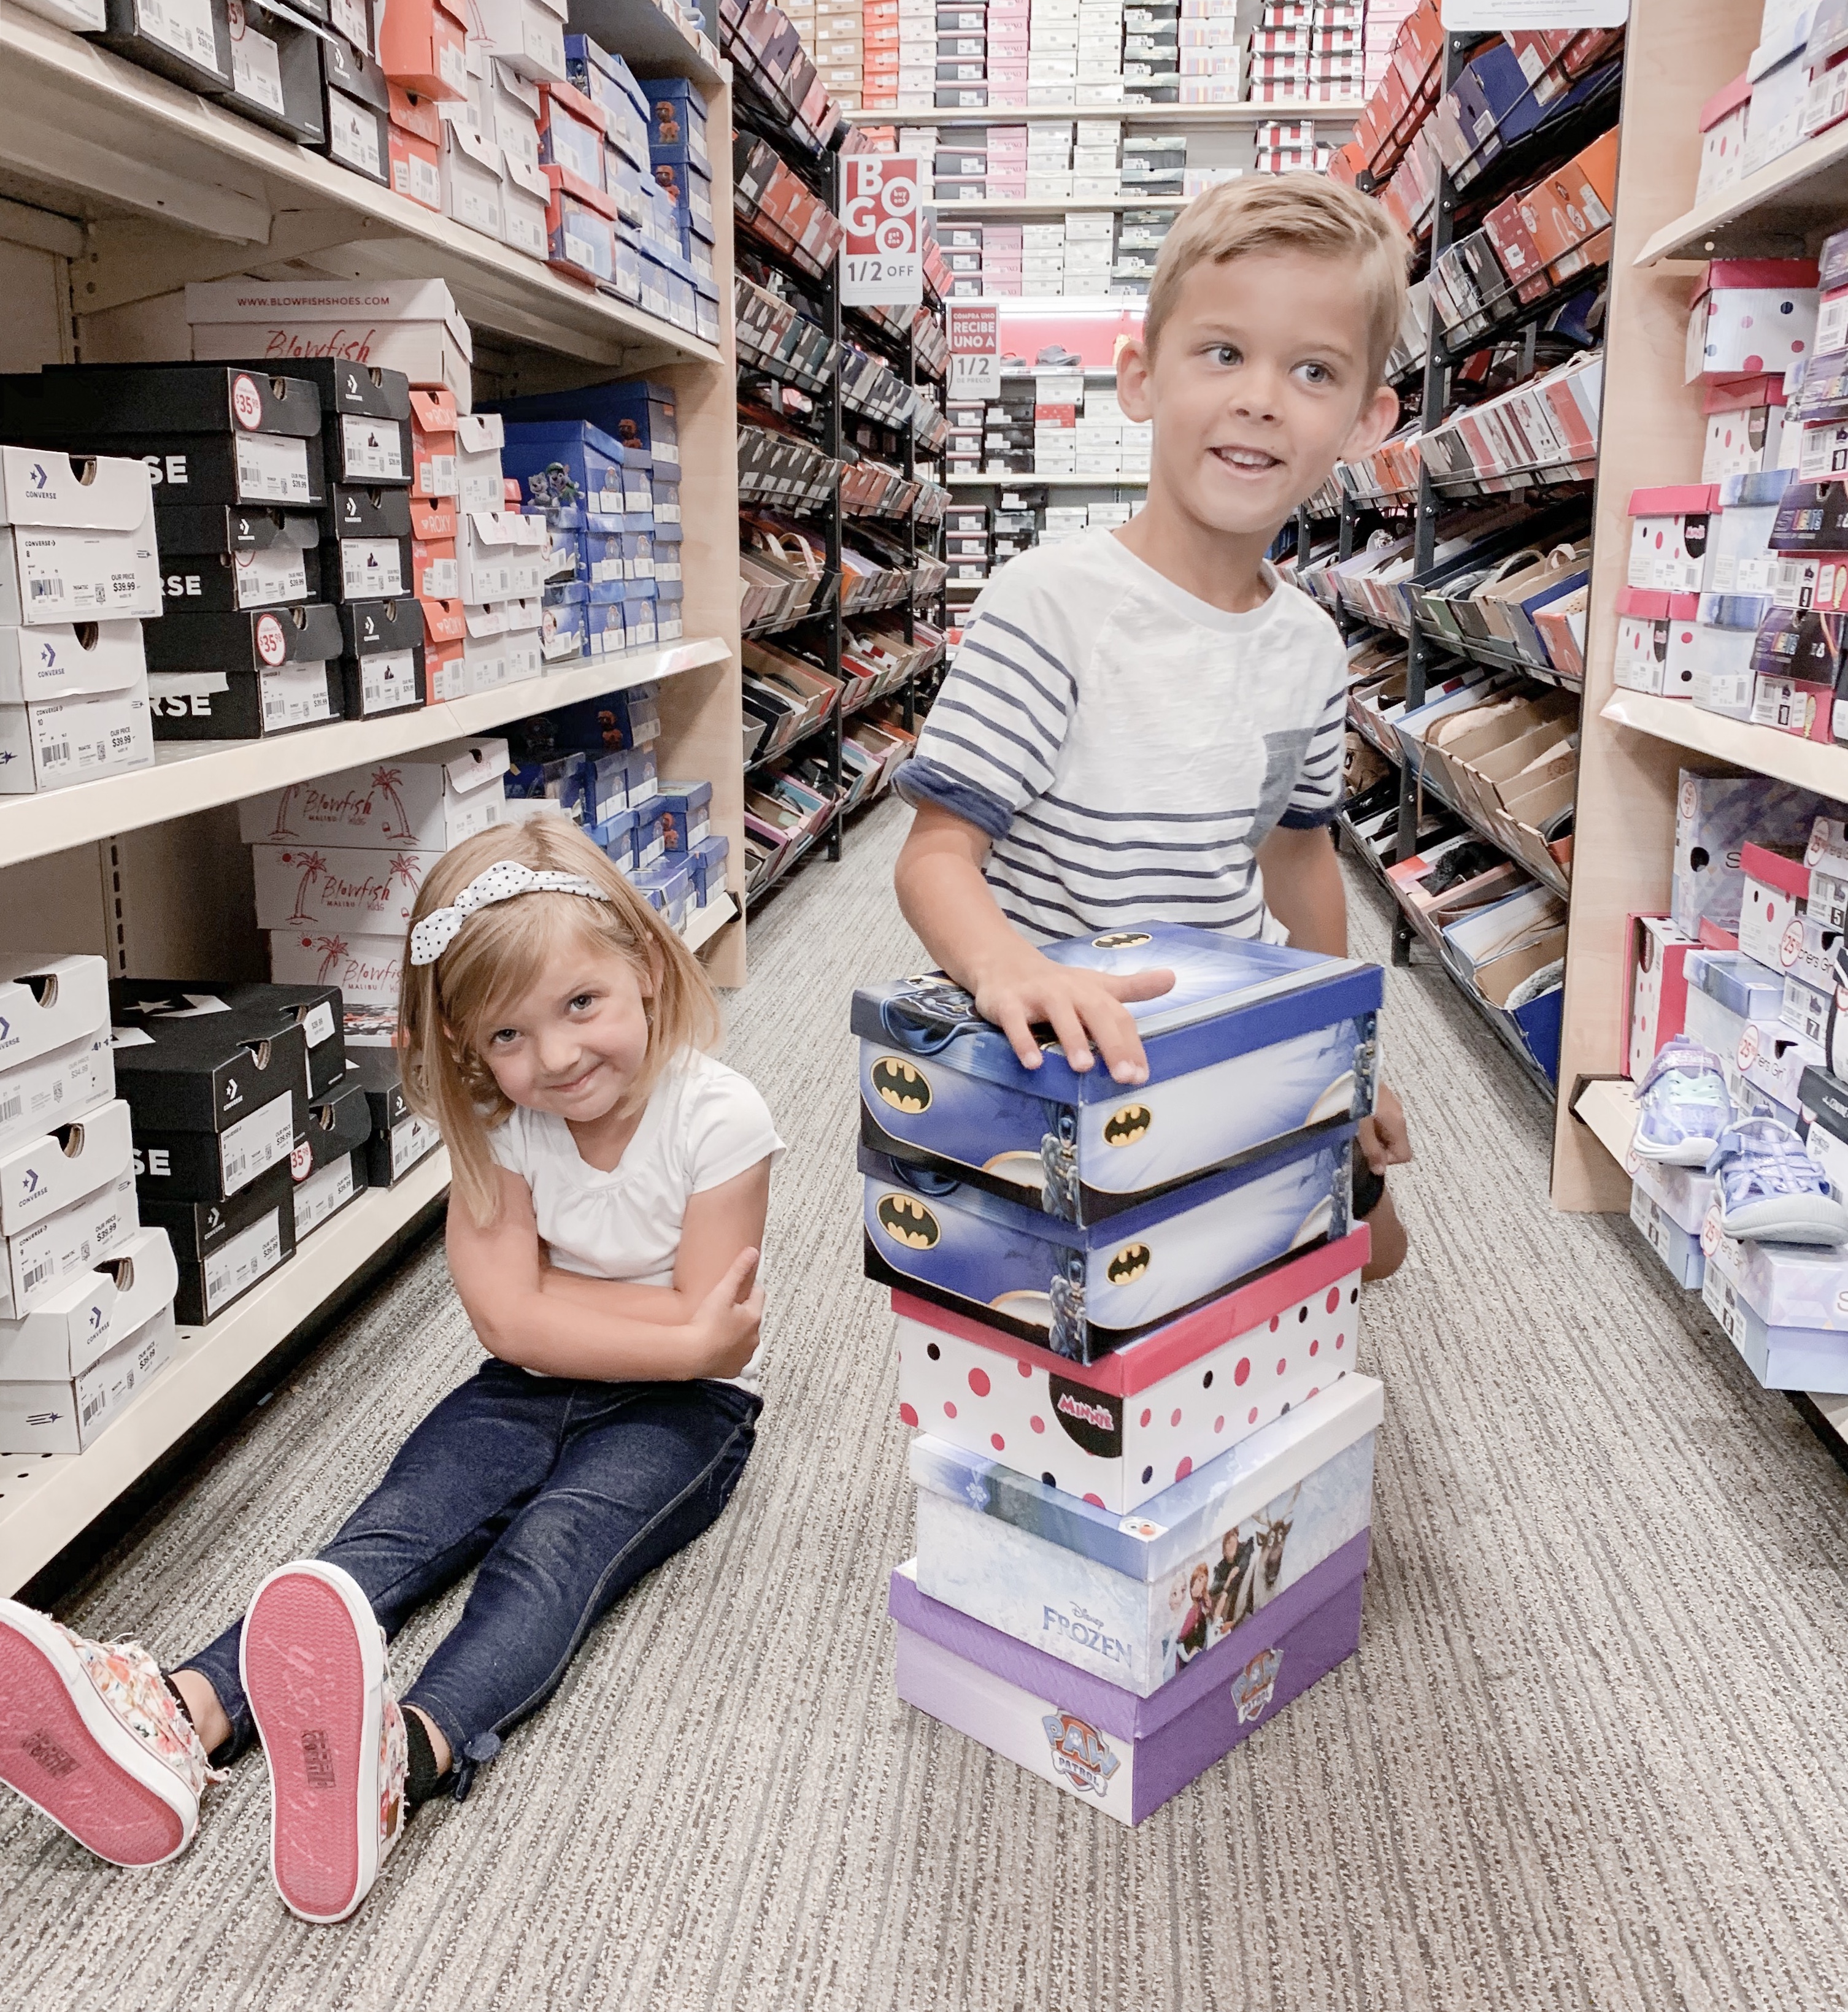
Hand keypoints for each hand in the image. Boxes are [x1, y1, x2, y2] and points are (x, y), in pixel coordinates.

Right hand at [688, 1246, 764, 1378]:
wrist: (691, 1355)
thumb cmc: (706, 1323)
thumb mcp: (722, 1291)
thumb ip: (738, 1270)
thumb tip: (753, 1252)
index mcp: (754, 1316)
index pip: (758, 1294)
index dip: (748, 1287)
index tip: (738, 1285)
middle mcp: (754, 1337)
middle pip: (751, 1316)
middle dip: (742, 1310)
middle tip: (724, 1306)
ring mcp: (745, 1354)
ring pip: (744, 1337)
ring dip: (736, 1331)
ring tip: (718, 1326)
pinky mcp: (734, 1369)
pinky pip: (735, 1356)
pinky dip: (729, 1350)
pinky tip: (716, 1345)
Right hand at [971, 948, 1174, 1083]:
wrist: (1003, 961)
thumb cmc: (1058, 983)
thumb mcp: (1096, 985)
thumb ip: (1133, 988)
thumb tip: (1173, 978)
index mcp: (1092, 991)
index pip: (1119, 1017)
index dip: (1132, 1045)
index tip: (1141, 1075)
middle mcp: (1069, 991)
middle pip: (1096, 1014)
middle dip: (1111, 1045)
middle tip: (1123, 1076)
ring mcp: (1037, 995)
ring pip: (1058, 1015)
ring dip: (1072, 1039)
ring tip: (1083, 1067)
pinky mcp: (1008, 1002)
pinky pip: (1015, 1022)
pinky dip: (1023, 1041)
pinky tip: (1033, 1063)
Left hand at [1359, 1082, 1410, 1173]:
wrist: (1342, 1071)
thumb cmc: (1351, 1098)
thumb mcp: (1360, 1129)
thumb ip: (1371, 1151)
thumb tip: (1380, 1170)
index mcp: (1396, 1121)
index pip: (1404, 1155)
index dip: (1386, 1160)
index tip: (1369, 1156)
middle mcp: (1397, 1111)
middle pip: (1395, 1142)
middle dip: (1377, 1146)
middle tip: (1358, 1141)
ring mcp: (1389, 1101)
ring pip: (1386, 1129)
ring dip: (1372, 1134)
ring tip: (1353, 1128)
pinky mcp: (1378, 1093)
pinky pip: (1379, 1115)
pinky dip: (1368, 1121)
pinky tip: (1352, 1116)